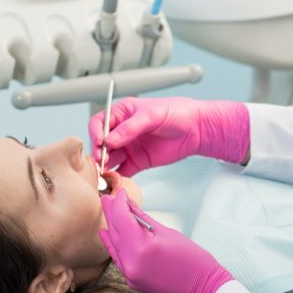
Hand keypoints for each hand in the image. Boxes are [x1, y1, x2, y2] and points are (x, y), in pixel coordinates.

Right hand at [89, 97, 248, 175]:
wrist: (196, 129)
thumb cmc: (176, 113)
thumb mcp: (151, 115)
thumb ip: (129, 128)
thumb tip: (109, 140)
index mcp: (123, 114)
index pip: (100, 122)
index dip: (96, 132)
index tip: (100, 141)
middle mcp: (123, 131)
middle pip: (102, 143)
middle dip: (99, 151)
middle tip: (101, 158)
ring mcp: (130, 148)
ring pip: (110, 158)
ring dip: (105, 165)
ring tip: (105, 171)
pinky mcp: (138, 162)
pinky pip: (123, 171)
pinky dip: (117, 176)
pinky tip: (115, 179)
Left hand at [99, 187, 232, 292]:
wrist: (203, 290)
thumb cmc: (193, 260)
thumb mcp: (168, 233)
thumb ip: (144, 219)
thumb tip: (129, 205)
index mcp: (142, 247)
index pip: (122, 218)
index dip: (120, 203)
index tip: (121, 192)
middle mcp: (131, 262)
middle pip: (115, 231)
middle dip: (112, 212)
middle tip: (107, 197)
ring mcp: (130, 274)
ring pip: (114, 245)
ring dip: (111, 227)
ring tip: (108, 210)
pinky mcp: (132, 281)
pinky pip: (118, 258)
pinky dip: (113, 245)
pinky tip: (106, 233)